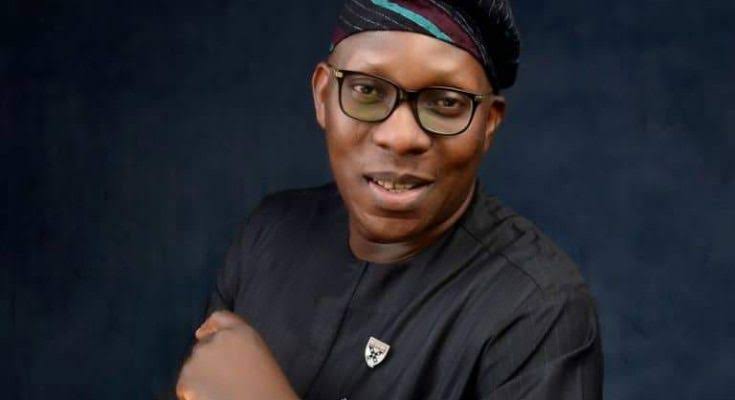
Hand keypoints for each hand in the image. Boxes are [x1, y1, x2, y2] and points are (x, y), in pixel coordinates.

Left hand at [176, 310, 299, 399]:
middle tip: (219, 380)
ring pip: (192, 366)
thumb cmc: (269, 390)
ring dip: (199, 377)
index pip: (219, 318)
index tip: (202, 334)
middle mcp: (218, 339)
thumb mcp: (260, 359)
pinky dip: (191, 393)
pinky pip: (184, 385)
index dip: (209, 327)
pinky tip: (209, 399)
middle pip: (203, 346)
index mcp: (242, 332)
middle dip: (206, 361)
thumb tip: (223, 356)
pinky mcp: (187, 377)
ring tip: (216, 393)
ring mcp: (200, 357)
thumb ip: (241, 349)